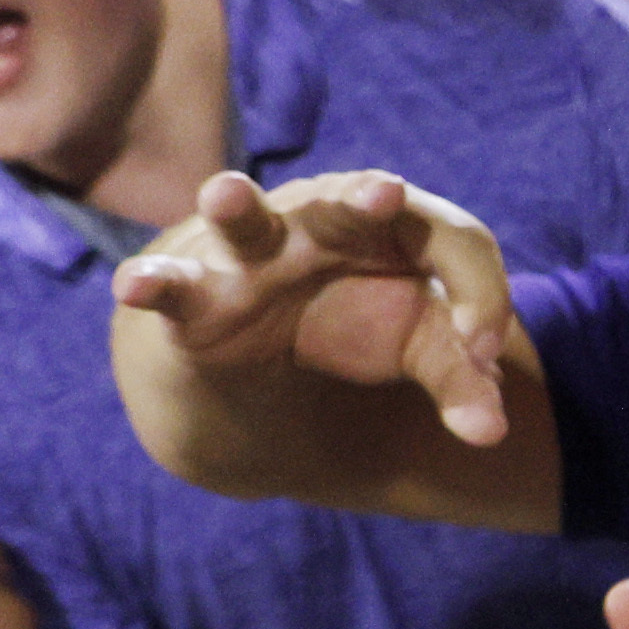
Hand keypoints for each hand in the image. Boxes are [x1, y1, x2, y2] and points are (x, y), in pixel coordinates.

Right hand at [111, 165, 533, 449]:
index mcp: (392, 227)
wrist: (258, 346)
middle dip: (364, 198)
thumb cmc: (354, 323)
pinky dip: (152, 282)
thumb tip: (494, 436)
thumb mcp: (419, 348)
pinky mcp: (198, 296)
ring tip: (224, 192)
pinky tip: (134, 283)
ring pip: (245, 223)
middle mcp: (322, 224)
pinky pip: (172, 284)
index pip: (451, 240)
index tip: (482, 351)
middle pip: (347, 203)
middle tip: (385, 192)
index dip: (480, 294)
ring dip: (234, 208)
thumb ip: (464, 381)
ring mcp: (254, 253)